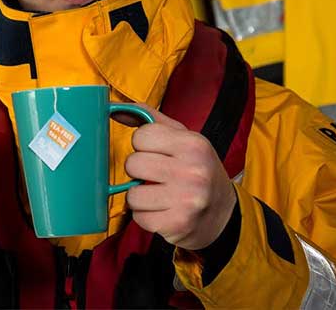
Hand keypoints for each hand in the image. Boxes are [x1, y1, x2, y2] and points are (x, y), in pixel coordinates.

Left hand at [114, 104, 236, 249]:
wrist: (223, 214)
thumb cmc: (196, 170)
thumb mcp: (183, 138)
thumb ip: (150, 120)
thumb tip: (112, 110)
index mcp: (193, 144)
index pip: (141, 136)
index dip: (143, 145)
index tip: (156, 153)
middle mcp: (192, 171)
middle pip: (132, 164)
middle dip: (139, 171)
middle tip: (156, 175)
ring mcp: (186, 200)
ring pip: (132, 194)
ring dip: (140, 196)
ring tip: (158, 195)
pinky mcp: (177, 225)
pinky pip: (139, 218)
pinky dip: (146, 216)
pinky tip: (163, 211)